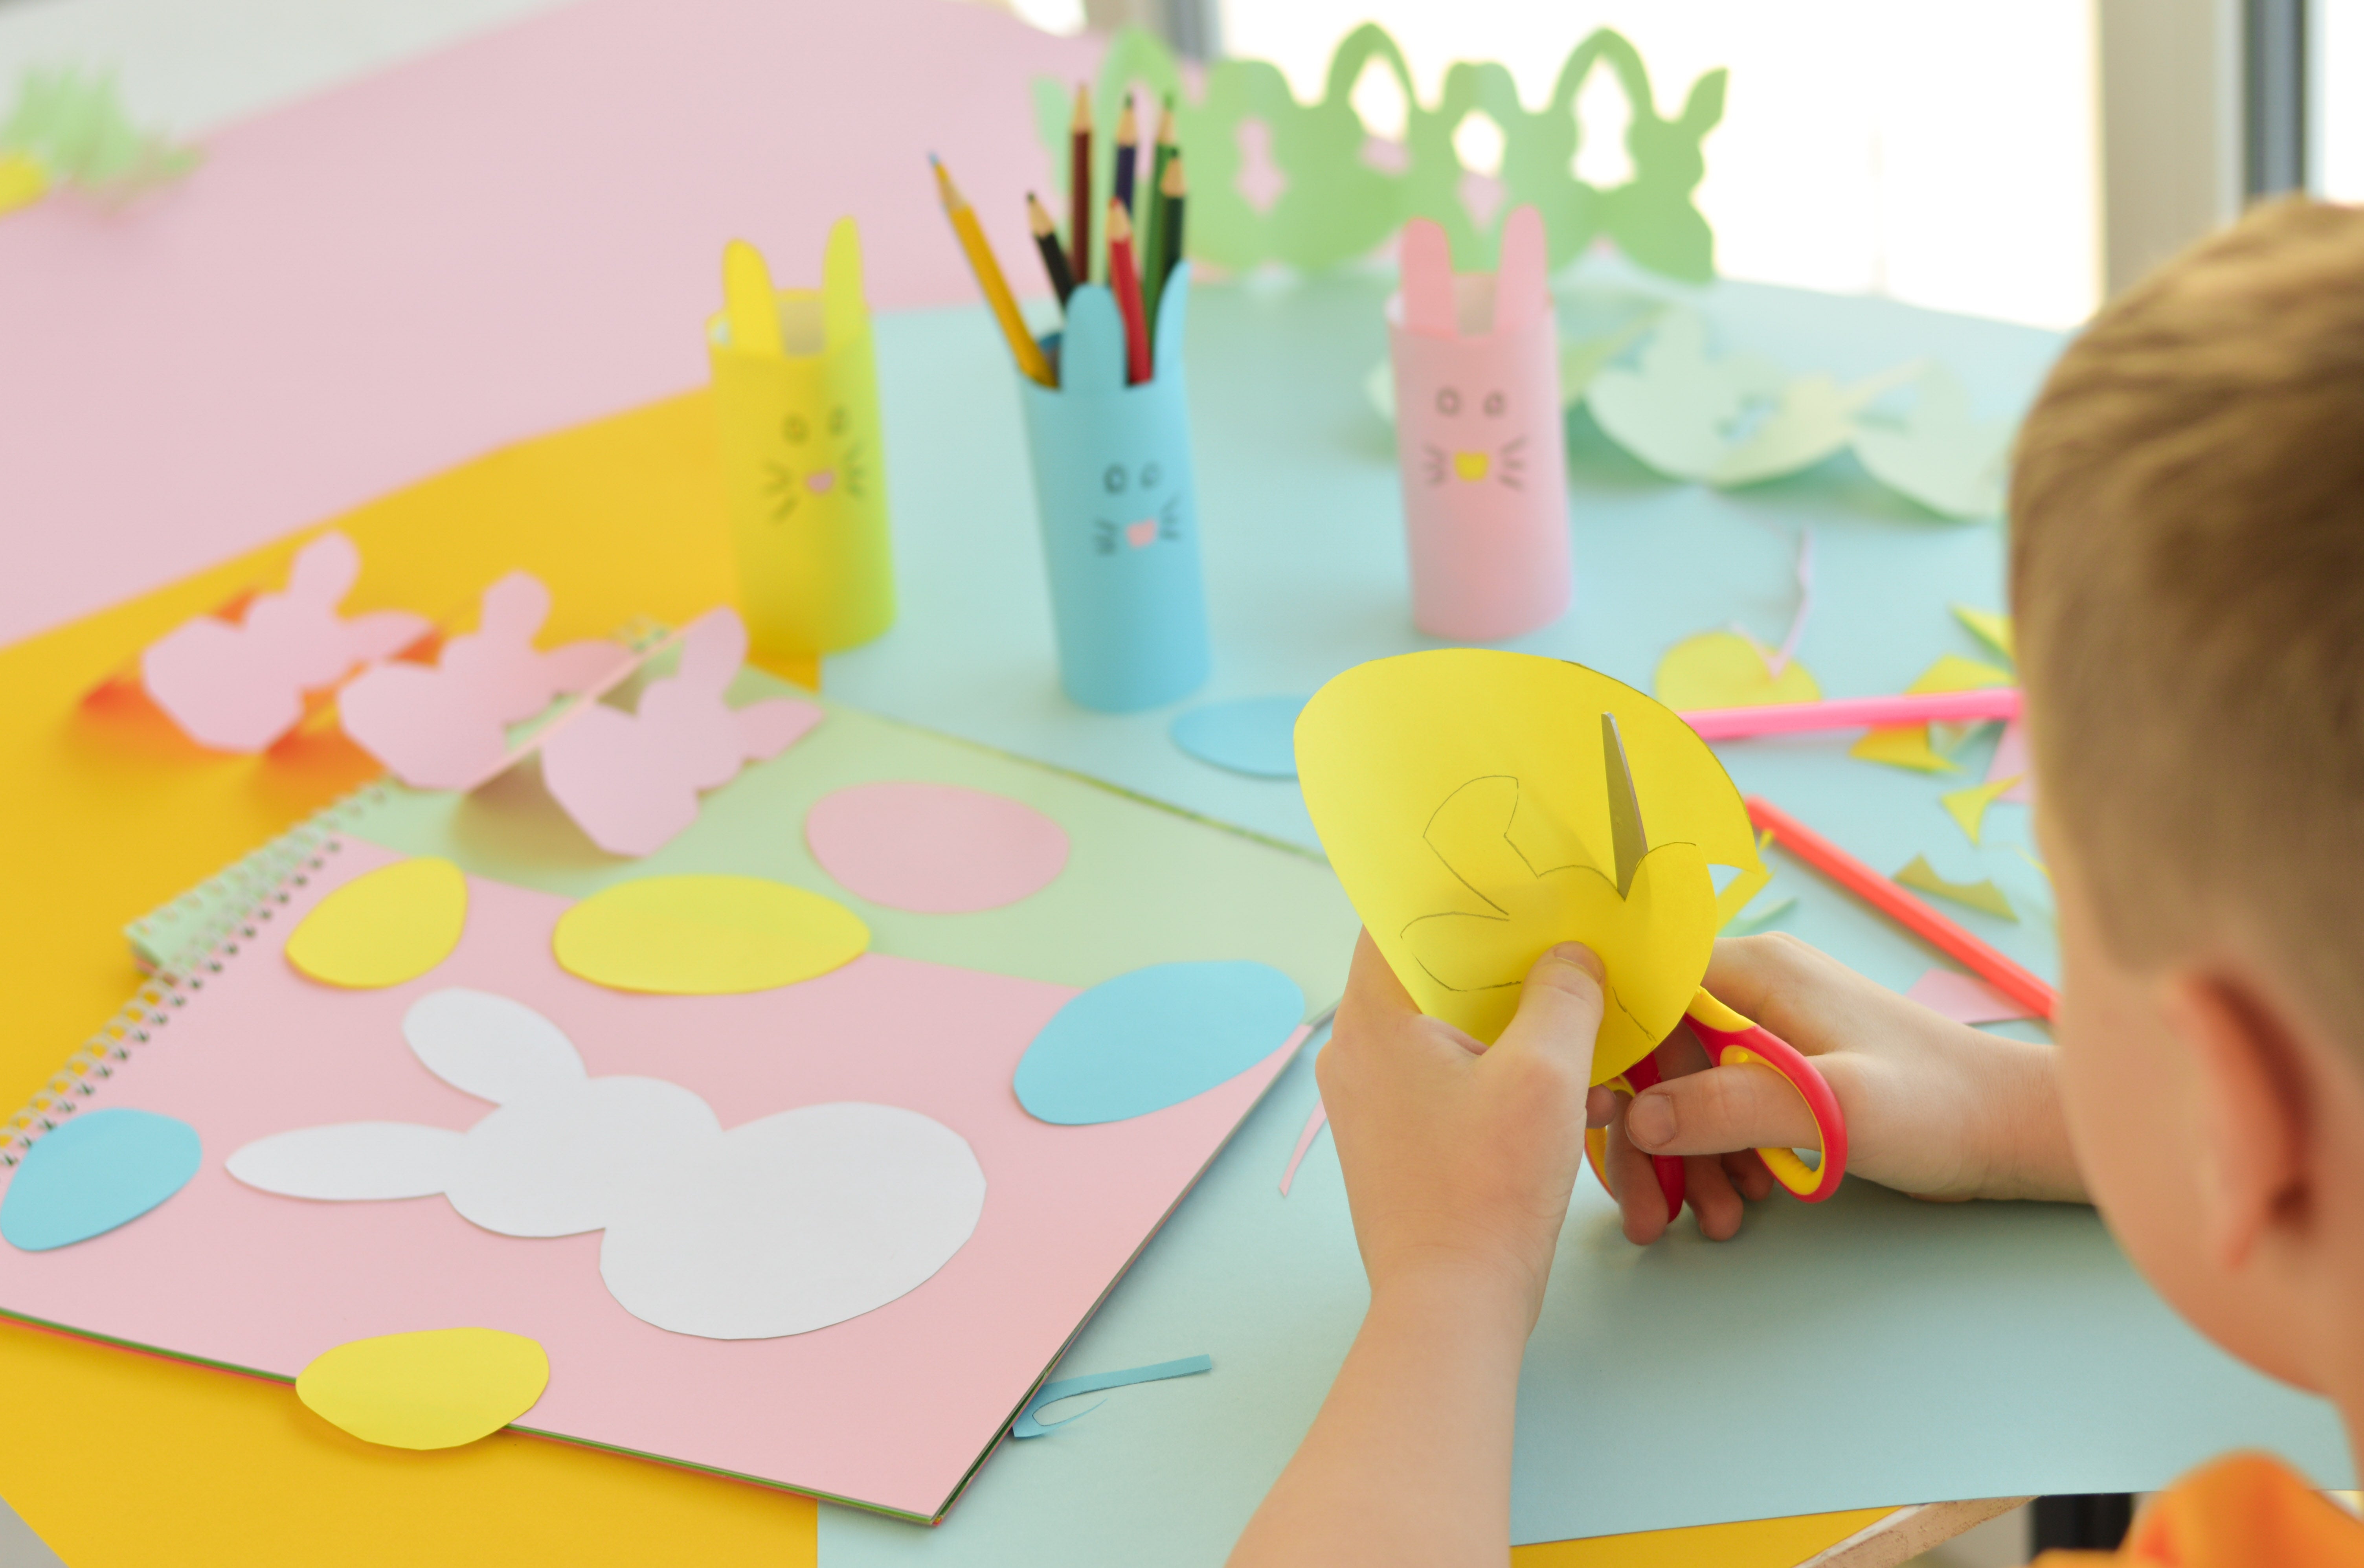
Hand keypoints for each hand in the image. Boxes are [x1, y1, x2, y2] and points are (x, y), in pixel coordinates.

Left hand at [1319, 931, 1612, 1325]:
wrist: (1452, 1306)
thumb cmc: (1488, 1189)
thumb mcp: (1545, 1075)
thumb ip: (1564, 996)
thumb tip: (1574, 955)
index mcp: (1372, 1020)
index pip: (1396, 921)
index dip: (1454, 896)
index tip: (1514, 885)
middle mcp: (1357, 1053)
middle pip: (1429, 975)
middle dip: (1503, 964)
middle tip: (1564, 944)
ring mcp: (1373, 1101)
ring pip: (1449, 1032)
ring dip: (1516, 1027)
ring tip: (1583, 1025)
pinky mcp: (1397, 1142)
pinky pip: (1451, 1081)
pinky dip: (1504, 1076)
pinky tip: (1575, 1095)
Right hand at [1596, 933, 2084, 1244]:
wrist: (2015, 1131)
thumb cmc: (1941, 1105)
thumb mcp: (1835, 1107)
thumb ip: (1732, 1107)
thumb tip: (1640, 1119)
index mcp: (1755, 971)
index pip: (1644, 991)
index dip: (1609, 1051)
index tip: (1594, 1116)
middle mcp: (1753, 991)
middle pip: (1657, 1052)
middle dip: (1646, 1133)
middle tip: (1646, 1209)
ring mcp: (1769, 1034)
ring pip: (1684, 1089)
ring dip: (1684, 1159)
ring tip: (1708, 1222)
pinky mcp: (1786, 1074)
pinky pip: (1721, 1110)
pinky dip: (1718, 1159)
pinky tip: (1738, 1203)